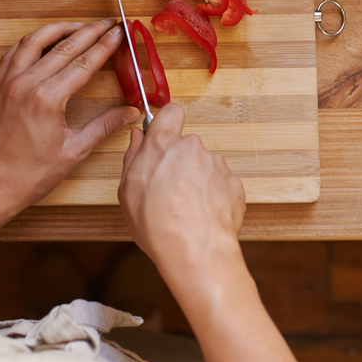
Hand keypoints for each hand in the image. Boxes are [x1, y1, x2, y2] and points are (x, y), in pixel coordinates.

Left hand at [0, 18, 140, 213]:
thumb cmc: (31, 174)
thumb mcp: (74, 151)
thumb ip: (104, 126)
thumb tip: (131, 112)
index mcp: (47, 98)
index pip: (84, 63)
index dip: (104, 45)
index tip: (118, 32)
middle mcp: (26, 84)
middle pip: (64, 47)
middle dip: (89, 32)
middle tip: (107, 23)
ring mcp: (8, 83)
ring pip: (35, 42)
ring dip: (58, 29)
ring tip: (78, 25)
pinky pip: (14, 53)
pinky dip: (30, 42)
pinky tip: (42, 40)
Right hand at [118, 102, 245, 287]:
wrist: (194, 250)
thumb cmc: (158, 224)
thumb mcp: (127, 191)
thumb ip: (133, 156)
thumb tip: (138, 138)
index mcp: (163, 144)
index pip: (170, 112)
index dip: (167, 121)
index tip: (163, 134)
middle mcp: (192, 147)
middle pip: (186, 145)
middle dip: (179, 161)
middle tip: (169, 188)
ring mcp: (216, 164)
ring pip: (204, 165)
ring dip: (197, 180)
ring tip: (186, 208)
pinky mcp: (234, 183)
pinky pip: (220, 183)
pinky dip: (213, 196)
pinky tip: (202, 215)